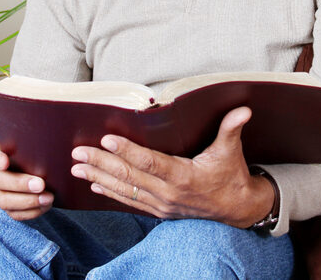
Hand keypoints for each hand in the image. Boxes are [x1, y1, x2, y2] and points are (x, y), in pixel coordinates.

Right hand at [0, 139, 53, 220]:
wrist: (17, 159)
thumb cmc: (20, 146)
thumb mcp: (19, 138)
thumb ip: (25, 138)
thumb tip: (44, 133)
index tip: (5, 161)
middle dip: (20, 184)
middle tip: (41, 184)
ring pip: (5, 202)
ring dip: (28, 202)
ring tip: (48, 198)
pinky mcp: (5, 205)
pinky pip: (14, 214)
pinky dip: (31, 212)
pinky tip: (45, 206)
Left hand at [71, 107, 273, 227]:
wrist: (238, 209)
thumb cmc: (232, 175)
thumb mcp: (231, 150)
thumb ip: (231, 129)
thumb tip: (243, 109)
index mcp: (183, 177)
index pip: (149, 162)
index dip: (127, 151)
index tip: (106, 140)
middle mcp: (168, 193)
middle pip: (129, 177)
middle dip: (101, 164)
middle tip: (78, 153)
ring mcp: (162, 205)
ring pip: (125, 191)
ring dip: (99, 179)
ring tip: (77, 169)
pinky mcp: (160, 211)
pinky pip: (131, 202)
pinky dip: (111, 193)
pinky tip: (95, 186)